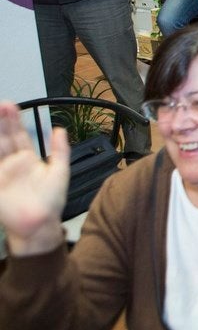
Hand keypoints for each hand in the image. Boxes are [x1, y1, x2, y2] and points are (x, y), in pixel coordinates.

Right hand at [0, 101, 68, 255]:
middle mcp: (13, 164)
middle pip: (5, 138)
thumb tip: (60, 130)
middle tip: (1, 105)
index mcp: (29, 160)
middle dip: (2, 122)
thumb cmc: (50, 202)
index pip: (20, 136)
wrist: (40, 224)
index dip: (15, 121)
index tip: (11, 106)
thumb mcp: (60, 172)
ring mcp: (3, 173)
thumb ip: (60, 150)